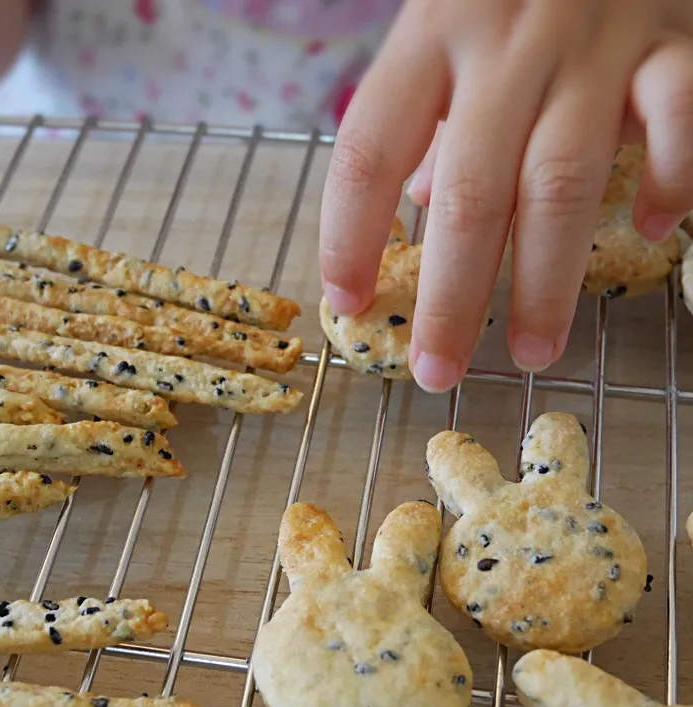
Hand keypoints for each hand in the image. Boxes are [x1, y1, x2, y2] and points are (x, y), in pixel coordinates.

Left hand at [320, 0, 692, 391]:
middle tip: (437, 372)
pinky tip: (656, 232)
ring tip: (532, 352)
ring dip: (545, 281)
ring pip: (561, 182)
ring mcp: (593, 42)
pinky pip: (677, 117)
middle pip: (468, 193)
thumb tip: (421, 201)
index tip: (347, 302)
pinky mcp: (673, 38)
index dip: (349, 235)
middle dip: (450, 297)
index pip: (370, 153)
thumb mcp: (448, 28)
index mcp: (431, 37)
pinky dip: (673, 178)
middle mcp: (505, 44)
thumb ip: (431, 114)